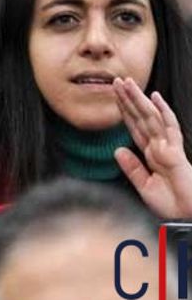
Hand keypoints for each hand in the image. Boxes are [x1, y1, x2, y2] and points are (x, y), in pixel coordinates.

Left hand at [113, 77, 191, 218]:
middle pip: (140, 117)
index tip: (114, 96)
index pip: (134, 127)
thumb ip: (132, 168)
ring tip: (127, 83)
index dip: (125, 111)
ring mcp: (168, 147)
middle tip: (116, 80)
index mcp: (151, 154)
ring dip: (139, 99)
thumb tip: (116, 149)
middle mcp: (159, 146)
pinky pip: (169, 128)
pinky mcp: (176, 152)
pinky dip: (163, 111)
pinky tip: (156, 97)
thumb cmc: (172, 205)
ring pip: (151, 117)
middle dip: (128, 99)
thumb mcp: (144, 186)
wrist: (187, 219)